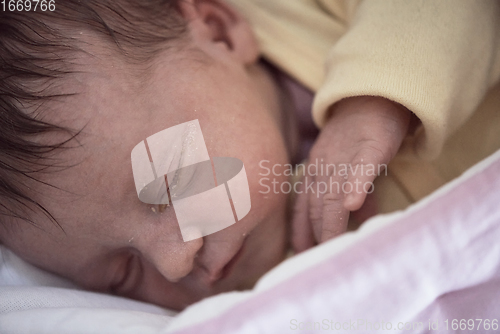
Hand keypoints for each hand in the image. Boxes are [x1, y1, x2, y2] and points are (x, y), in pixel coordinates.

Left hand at [291, 96, 410, 251]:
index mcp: (316, 175)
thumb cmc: (358, 138)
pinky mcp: (368, 148)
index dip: (302, 233)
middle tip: (315, 261)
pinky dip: (355, 187)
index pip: (305, 209)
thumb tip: (357, 216)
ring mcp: (343, 159)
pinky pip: (361, 169)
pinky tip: (352, 204)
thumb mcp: (349, 168)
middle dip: (316, 235)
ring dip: (330, 221)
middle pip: (317, 206)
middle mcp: (324, 169)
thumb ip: (354, 194)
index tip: (301, 257)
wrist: (371, 98)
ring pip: (334, 193)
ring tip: (330, 245)